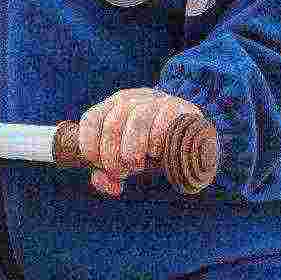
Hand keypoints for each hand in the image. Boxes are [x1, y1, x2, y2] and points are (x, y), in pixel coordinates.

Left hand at [74, 85, 213, 197]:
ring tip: (139, 166)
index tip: (100, 165)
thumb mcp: (126, 161)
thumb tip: (100, 180)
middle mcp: (131, 99)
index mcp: (112, 108)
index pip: (91, 120)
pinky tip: (157, 154)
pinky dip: (156, 144)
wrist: (190, 139)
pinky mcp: (178, 108)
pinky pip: (162, 123)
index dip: (90, 146)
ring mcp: (155, 101)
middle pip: (112, 124)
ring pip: (137, 119)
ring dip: (133, 151)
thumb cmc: (149, 151)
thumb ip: (109, 173)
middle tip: (124, 172)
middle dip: (113, 157)